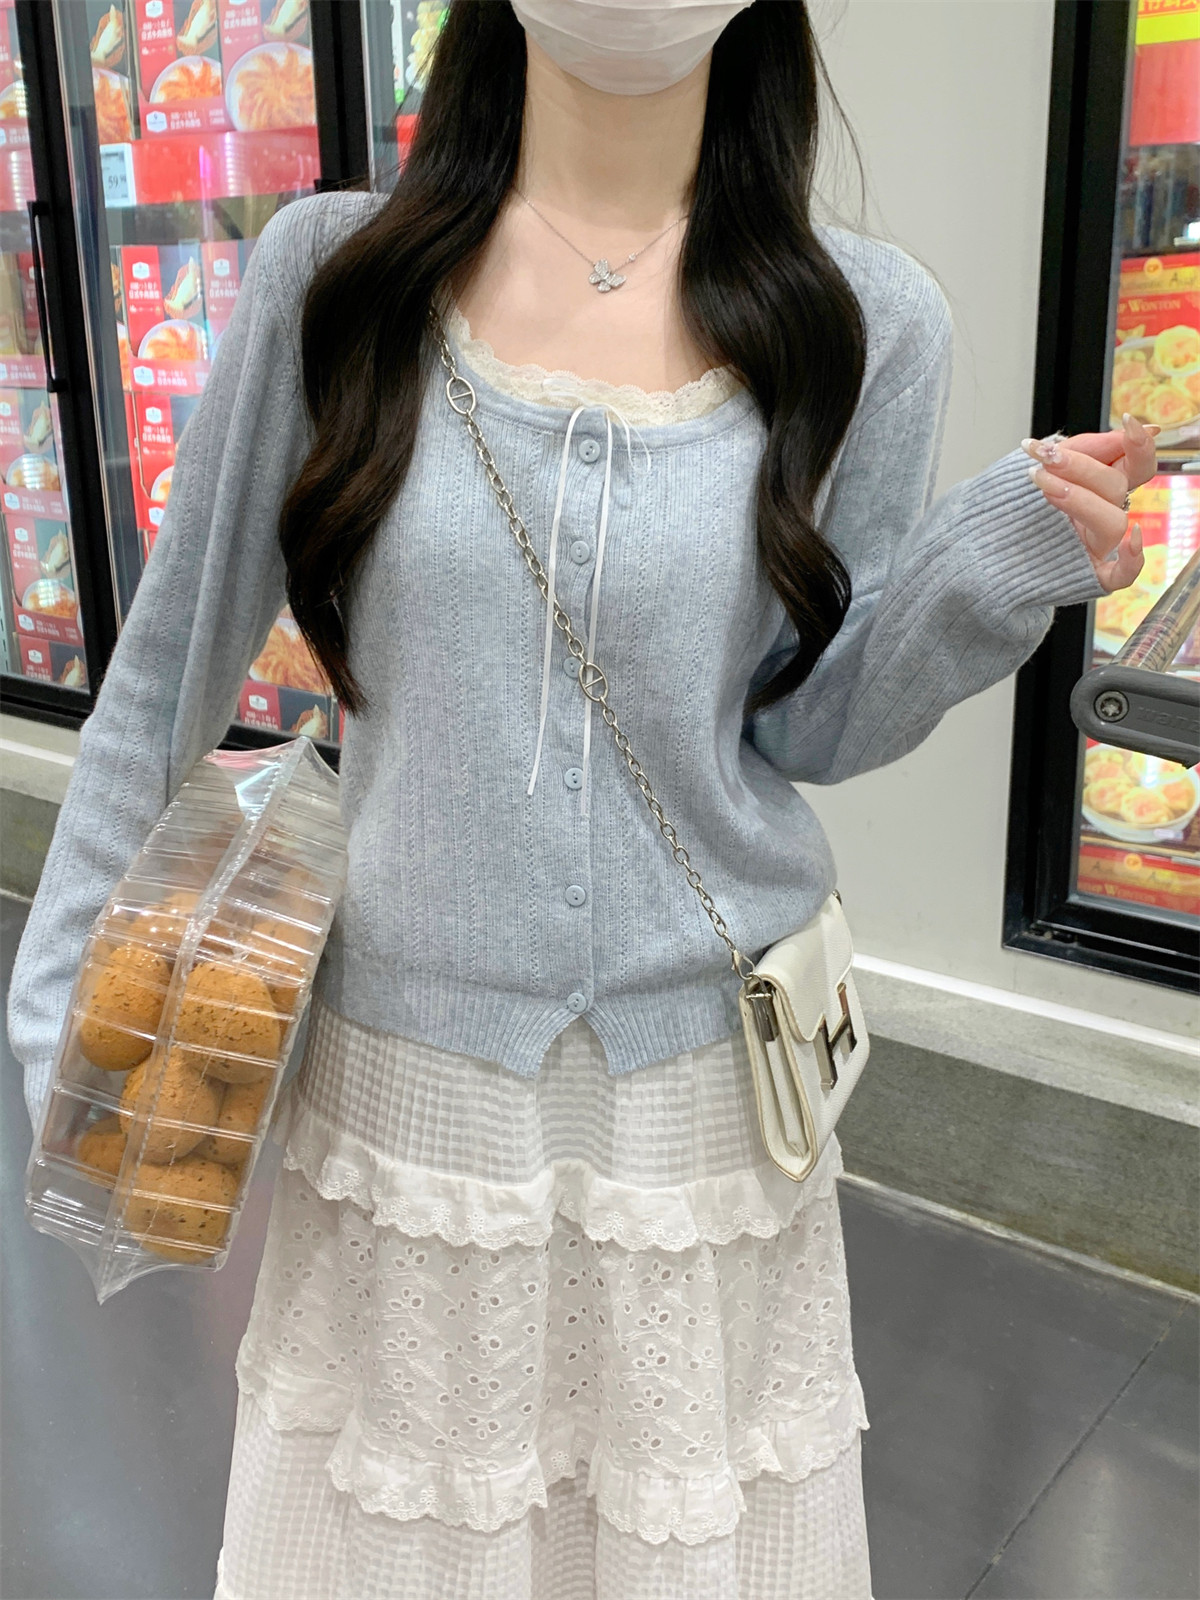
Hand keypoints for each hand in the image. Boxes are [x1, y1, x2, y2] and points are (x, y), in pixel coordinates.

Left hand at [1020, 413, 1159, 593]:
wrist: (979, 541)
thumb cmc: (1015, 502)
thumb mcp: (1046, 463)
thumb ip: (1087, 448)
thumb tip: (1134, 428)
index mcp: (1102, 485)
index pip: (1138, 464)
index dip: (1139, 444)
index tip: (1128, 420)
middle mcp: (1105, 513)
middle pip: (1116, 487)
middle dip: (1080, 467)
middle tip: (1045, 456)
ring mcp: (1097, 545)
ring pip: (1111, 521)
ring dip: (1078, 499)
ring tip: (1040, 483)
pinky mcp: (1087, 573)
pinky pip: (1122, 575)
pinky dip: (1132, 560)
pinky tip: (1130, 541)